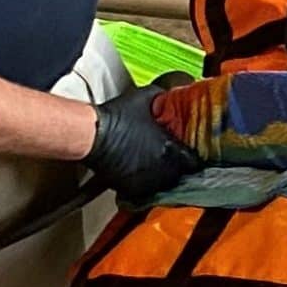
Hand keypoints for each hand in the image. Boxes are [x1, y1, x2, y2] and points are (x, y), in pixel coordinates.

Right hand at [87, 85, 199, 201]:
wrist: (92, 135)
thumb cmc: (117, 118)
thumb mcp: (144, 99)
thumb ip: (163, 98)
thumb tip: (172, 95)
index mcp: (170, 151)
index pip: (194, 162)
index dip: (193, 157)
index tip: (189, 153)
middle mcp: (162, 170)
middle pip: (181, 175)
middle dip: (179, 167)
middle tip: (173, 159)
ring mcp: (147, 182)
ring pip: (165, 185)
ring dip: (164, 177)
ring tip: (157, 165)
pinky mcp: (132, 190)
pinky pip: (147, 191)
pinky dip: (147, 183)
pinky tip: (141, 171)